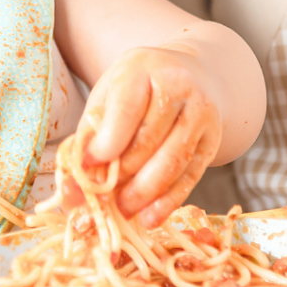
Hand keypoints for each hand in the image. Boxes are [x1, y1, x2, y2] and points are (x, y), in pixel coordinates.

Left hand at [62, 47, 223, 227]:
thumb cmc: (137, 87)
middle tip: (101, 199)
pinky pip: (191, 176)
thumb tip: (73, 185)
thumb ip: (89, 134)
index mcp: (142, 69)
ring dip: (144, 194)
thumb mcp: (107, 95)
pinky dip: (168, 202)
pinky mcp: (213, 140)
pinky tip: (149, 217)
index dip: (106, 144)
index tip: (87, 168)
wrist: (189, 73)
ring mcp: (201, 113)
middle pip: (149, 141)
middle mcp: (178, 87)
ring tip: (121, 210)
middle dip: (122, 176)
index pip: (127, 110)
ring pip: (173, 162)